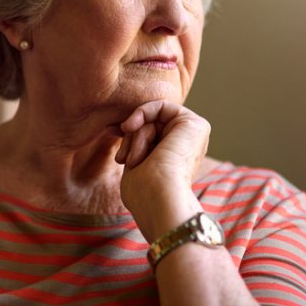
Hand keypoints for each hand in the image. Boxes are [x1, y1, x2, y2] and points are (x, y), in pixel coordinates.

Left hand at [113, 100, 210, 239]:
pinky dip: (142, 113)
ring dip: (136, 137)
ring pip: (153, 118)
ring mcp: (194, 136)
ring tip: (135, 159)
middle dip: (130, 136)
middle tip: (122, 158)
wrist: (158, 199)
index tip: (110, 130)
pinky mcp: (196, 124)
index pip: (150, 133)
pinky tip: (132, 127)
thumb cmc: (143, 192)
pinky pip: (162, 106)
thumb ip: (137, 144)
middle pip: (150, 124)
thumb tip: (126, 126)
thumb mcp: (136, 162)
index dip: (128, 129)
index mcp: (176, 159)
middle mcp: (188, 146)